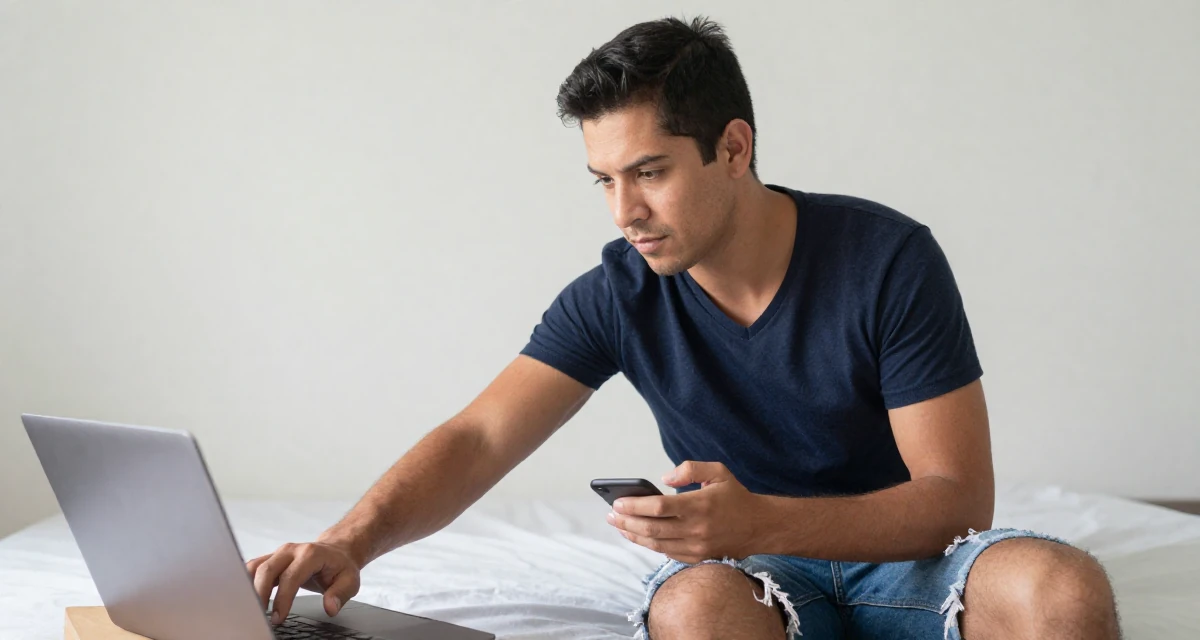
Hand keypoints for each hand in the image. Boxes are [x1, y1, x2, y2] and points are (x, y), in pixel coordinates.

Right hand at [245, 540, 361, 623]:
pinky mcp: (271, 558)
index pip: (290, 577)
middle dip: (260, 595)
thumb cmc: (341, 567)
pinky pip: (252, 568)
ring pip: (254, 567)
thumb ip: (340, 594)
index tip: (278, 617)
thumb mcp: (350, 581)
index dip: (282, 599)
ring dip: (248, 588)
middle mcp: (291, 550)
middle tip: (260, 617)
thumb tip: (330, 608)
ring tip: (250, 609)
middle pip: (267, 570)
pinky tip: (245, 598)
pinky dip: (245, 582)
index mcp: (310, 554)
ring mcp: (279, 553)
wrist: (336, 551)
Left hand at [606, 460, 767, 563]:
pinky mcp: (697, 557)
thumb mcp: (718, 472)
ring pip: (656, 544)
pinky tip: (637, 535)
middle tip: (611, 514)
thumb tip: (664, 479)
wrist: (759, 526)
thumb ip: (690, 468)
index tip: (618, 502)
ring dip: (633, 535)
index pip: (659, 508)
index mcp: (700, 505)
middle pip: (652, 528)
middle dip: (626, 521)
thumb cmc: (735, 496)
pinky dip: (649, 545)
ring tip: (618, 525)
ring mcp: (696, 547)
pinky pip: (667, 553)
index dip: (635, 506)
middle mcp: (697, 529)